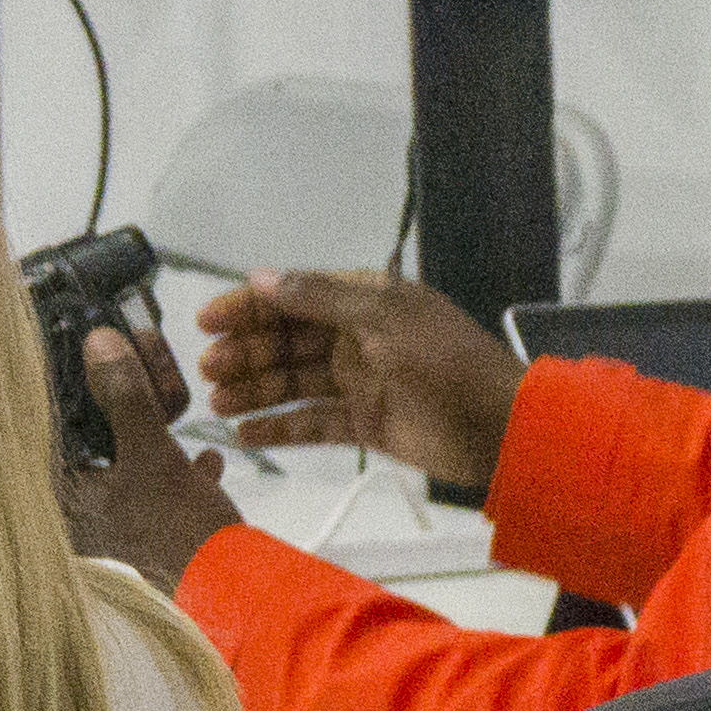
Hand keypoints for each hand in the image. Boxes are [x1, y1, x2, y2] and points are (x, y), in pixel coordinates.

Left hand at [54, 327, 243, 587]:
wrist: (237, 602)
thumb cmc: (183, 534)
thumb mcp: (155, 454)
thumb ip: (125, 397)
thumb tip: (99, 342)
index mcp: (60, 499)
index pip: (45, 429)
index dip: (68, 389)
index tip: (91, 361)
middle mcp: (74, 522)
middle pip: (86, 447)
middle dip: (120, 412)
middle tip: (145, 383)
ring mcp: (111, 538)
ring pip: (123, 473)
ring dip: (153, 441)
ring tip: (181, 420)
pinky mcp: (147, 550)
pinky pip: (151, 501)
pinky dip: (175, 478)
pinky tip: (204, 462)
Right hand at [196, 268, 523, 492]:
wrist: (503, 429)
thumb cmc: (449, 363)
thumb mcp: (385, 317)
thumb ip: (321, 297)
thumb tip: (262, 276)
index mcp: (366, 301)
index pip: (294, 298)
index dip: (248, 307)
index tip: (207, 321)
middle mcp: (359, 337)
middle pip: (288, 342)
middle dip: (246, 353)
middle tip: (207, 369)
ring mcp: (363, 382)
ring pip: (295, 382)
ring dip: (255, 390)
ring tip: (217, 402)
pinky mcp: (368, 424)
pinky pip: (315, 423)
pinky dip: (282, 428)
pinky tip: (246, 433)